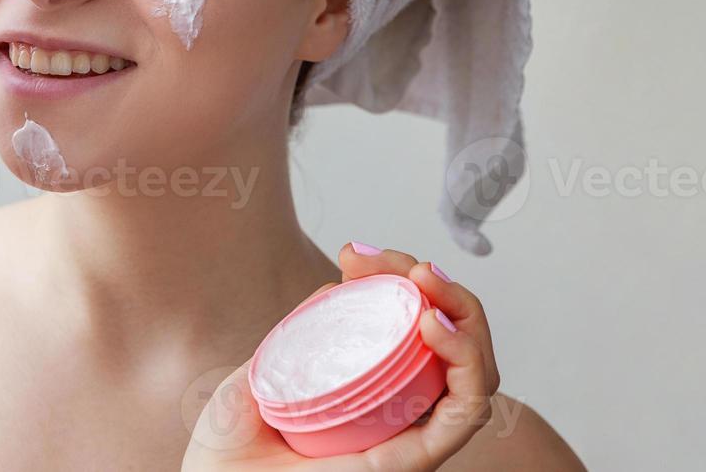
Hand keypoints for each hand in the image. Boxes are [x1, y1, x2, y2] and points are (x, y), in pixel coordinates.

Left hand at [183, 243, 498, 470]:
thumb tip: (333, 289)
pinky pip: (464, 413)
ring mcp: (412, 438)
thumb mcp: (264, 369)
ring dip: (465, 315)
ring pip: (475, 375)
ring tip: (425, 280)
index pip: (418, 334)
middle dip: (444, 290)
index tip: (356, 255)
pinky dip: (464, 363)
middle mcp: (404, 416)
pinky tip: (433, 323)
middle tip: (405, 263)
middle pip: (457, 348)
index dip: (402, 283)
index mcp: (377, 396)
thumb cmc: (230, 444)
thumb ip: (298, 334)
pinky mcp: (414, 461)